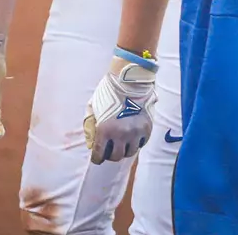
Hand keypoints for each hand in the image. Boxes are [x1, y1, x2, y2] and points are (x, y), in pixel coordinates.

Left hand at [82, 50, 157, 164]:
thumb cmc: (108, 92)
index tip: (98, 158)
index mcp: (104, 129)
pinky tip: (132, 136)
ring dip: (124, 149)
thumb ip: (90, 125)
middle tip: (110, 149)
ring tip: (122, 142)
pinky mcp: (147, 129)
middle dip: (111, 154)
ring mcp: (135, 132)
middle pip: (116, 157)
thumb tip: (91, 142)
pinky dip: (136, 142)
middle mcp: (120, 134)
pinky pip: (141, 143)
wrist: (129, 80)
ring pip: (130, 152)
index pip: (100, 155)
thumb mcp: (93, 107)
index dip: (97, 158)